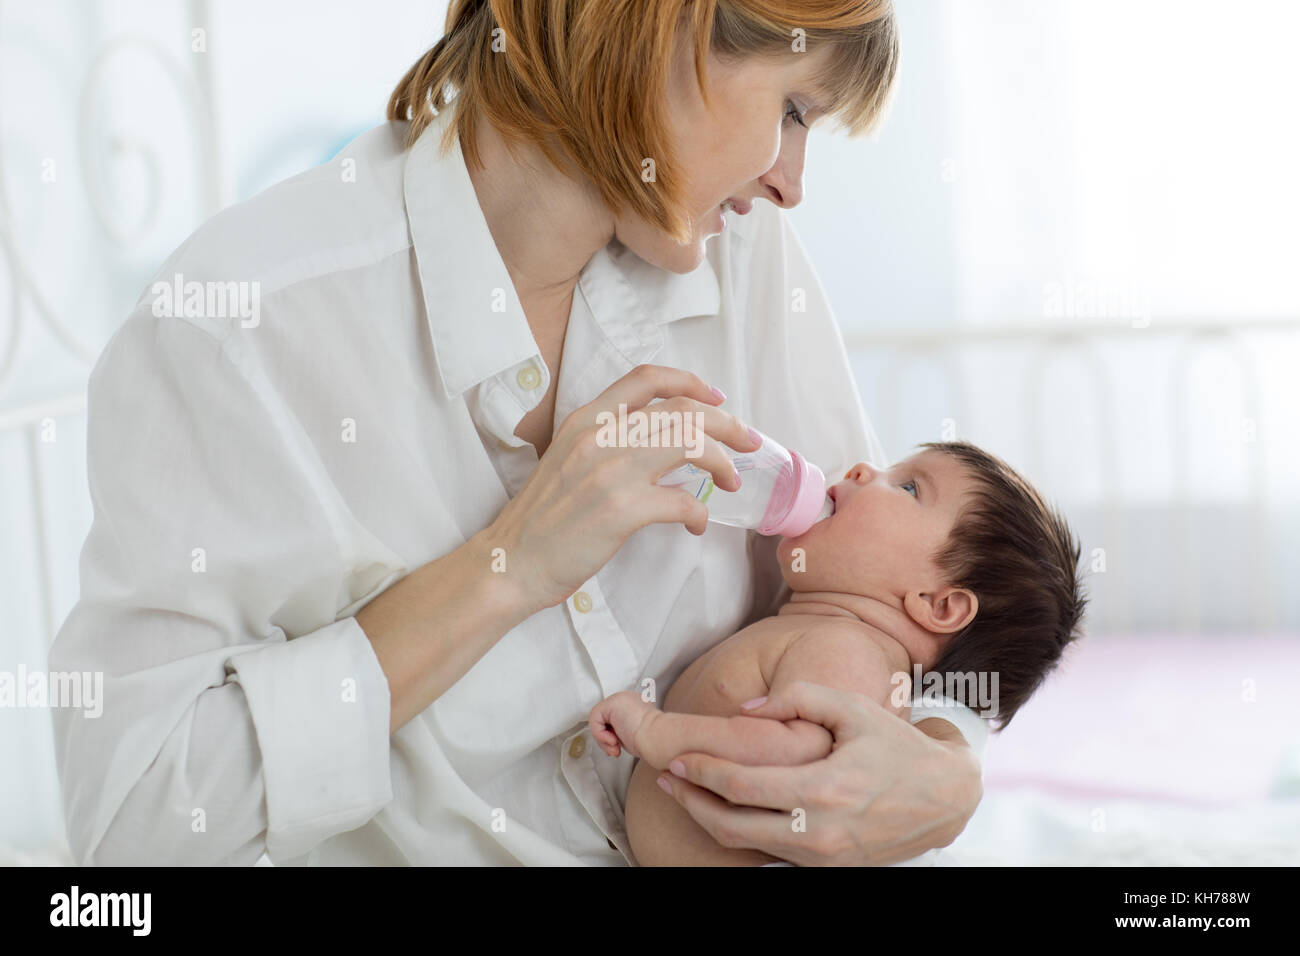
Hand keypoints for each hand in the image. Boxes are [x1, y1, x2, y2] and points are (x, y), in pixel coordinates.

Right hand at [480, 364, 760, 610]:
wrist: (512, 561)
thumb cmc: (543, 519)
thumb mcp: (567, 458)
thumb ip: (607, 441)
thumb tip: (662, 443)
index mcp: (585, 419)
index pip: (646, 379)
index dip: (691, 382)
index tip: (717, 398)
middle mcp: (599, 436)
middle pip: (682, 409)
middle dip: (726, 422)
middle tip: (747, 442)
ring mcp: (611, 471)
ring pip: (690, 443)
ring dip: (722, 461)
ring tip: (731, 480)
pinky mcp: (622, 510)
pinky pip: (684, 502)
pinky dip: (700, 513)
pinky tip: (696, 524)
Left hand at [588, 690, 657, 758]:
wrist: (658, 738)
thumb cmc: (651, 741)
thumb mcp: (634, 734)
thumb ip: (621, 730)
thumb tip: (610, 737)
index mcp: (635, 705)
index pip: (613, 718)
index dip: (610, 736)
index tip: (616, 749)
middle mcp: (627, 698)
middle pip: (604, 719)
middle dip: (606, 738)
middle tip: (615, 749)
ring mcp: (620, 698)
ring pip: (598, 720)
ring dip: (604, 739)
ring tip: (616, 746)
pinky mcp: (611, 703)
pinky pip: (595, 719)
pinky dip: (600, 735)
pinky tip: (613, 741)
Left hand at [653, 681, 983, 865]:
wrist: (943, 799)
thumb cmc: (895, 746)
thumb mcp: (852, 708)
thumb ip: (797, 698)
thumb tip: (746, 709)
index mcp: (823, 791)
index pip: (741, 787)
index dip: (703, 772)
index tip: (678, 757)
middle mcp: (818, 833)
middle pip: (731, 825)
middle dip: (691, 800)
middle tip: (667, 777)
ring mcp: (821, 857)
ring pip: (745, 844)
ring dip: (708, 818)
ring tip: (685, 792)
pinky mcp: (825, 868)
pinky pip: (768, 851)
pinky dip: (740, 831)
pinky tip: (724, 808)